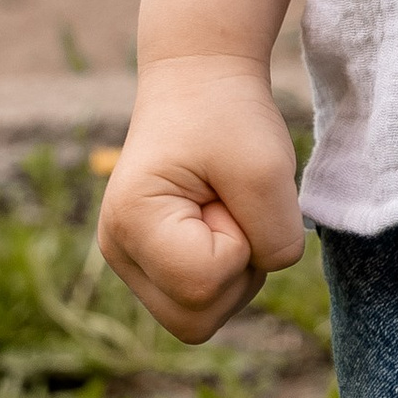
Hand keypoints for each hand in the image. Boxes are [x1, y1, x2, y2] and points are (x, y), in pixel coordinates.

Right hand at [97, 52, 304, 343]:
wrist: (200, 76)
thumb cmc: (228, 113)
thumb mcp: (266, 167)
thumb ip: (277, 237)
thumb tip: (268, 272)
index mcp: (130, 223)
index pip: (204, 285)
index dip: (240, 242)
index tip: (229, 190)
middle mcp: (119, 252)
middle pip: (197, 320)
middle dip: (236, 267)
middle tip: (233, 202)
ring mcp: (132, 262)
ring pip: (203, 315)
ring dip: (236, 266)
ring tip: (226, 202)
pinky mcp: (152, 263)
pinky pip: (202, 298)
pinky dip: (228, 265)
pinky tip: (220, 216)